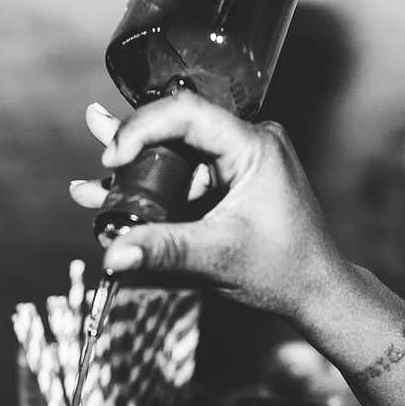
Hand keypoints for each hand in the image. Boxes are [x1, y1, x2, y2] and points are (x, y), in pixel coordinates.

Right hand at [68, 94, 353, 327]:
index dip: (142, 129)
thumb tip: (112, 255)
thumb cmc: (283, 270)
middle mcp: (246, 143)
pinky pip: (183, 180)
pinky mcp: (227, 184)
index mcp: (253, 146)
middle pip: (174, 133)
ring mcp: (236, 163)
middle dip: (130, 153)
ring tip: (89, 191)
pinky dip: (153, 197)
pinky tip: (115, 204)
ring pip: (174, 159)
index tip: (112, 158)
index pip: (187, 113)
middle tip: (95, 161)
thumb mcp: (217, 257)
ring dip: (135, 179)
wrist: (315, 292)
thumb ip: (163, 252)